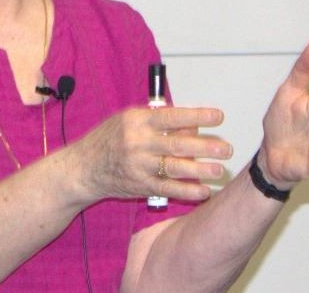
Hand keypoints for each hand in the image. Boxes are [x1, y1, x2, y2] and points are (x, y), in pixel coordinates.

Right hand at [69, 105, 232, 202]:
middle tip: (226, 148)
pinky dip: (186, 191)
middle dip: (205, 147)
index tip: (218, 117)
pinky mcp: (140, 185)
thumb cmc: (108, 139)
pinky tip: (203, 191)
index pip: (172, 117)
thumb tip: (191, 127)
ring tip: (219, 170)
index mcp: (137, 121)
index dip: (197, 116)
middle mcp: (138, 142)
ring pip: (175, 168)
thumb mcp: (128, 120)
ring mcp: (139, 165)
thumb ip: (158, 122)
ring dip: (200, 170)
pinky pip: (167, 188)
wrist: (83, 168)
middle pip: (177, 144)